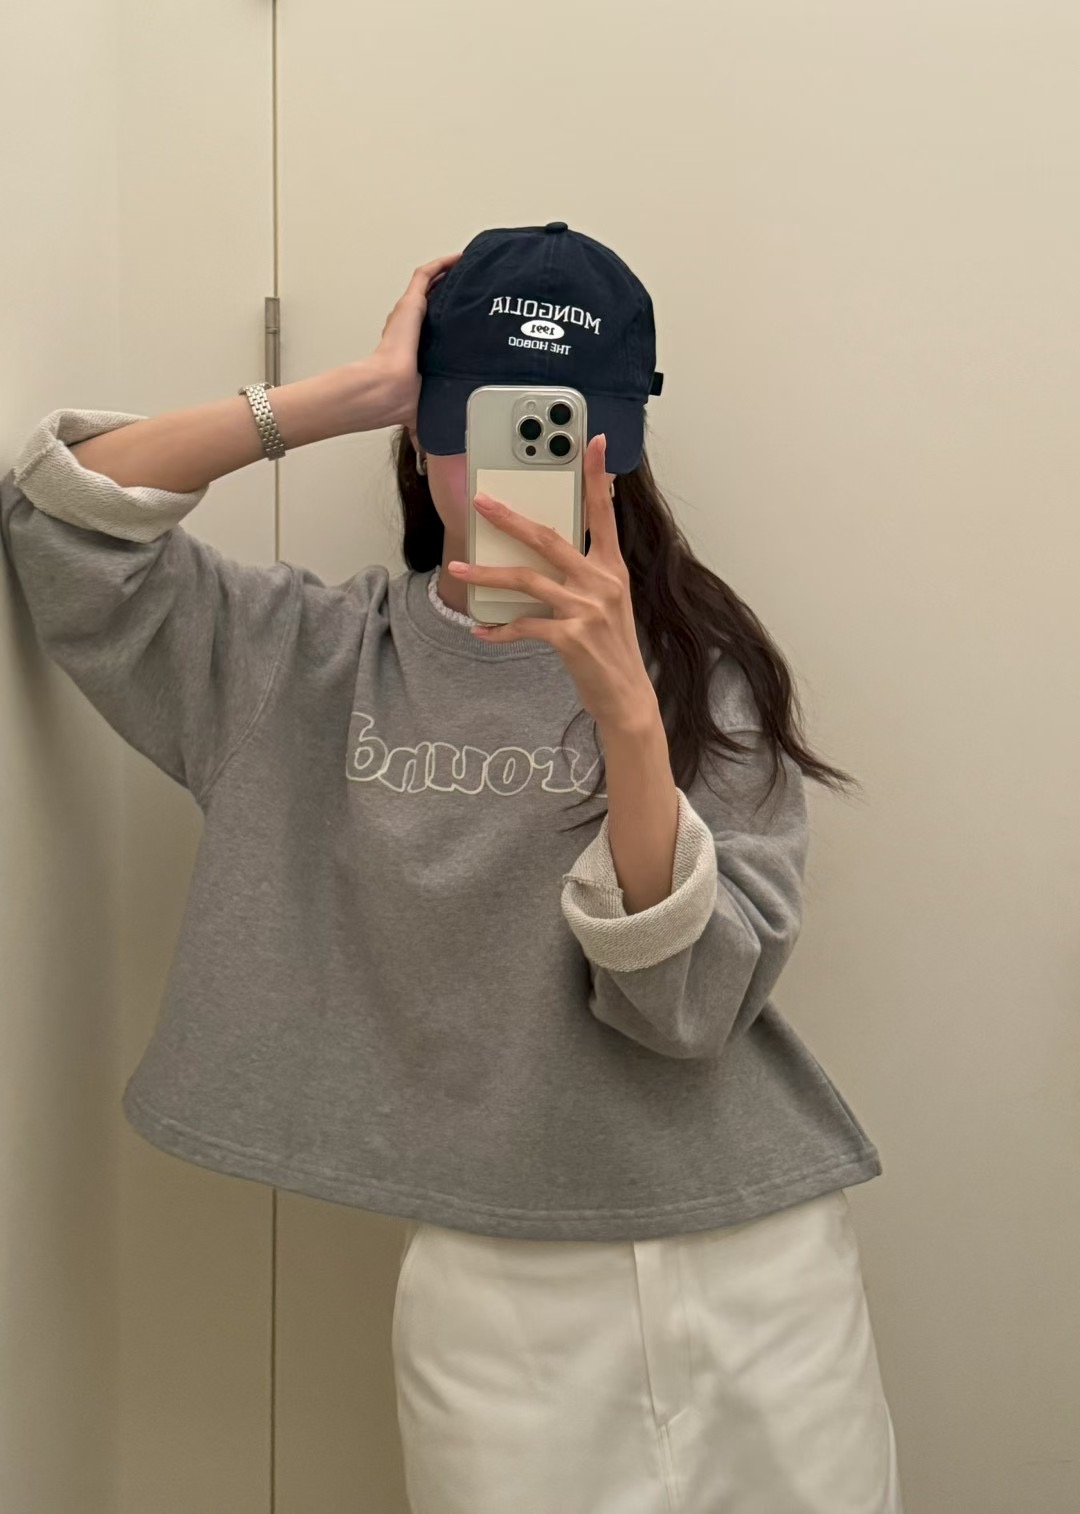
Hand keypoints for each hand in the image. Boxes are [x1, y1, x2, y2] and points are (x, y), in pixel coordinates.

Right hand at [361, 251, 462, 429]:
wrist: (385, 390)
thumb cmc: (398, 400)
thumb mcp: (421, 409)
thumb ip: (423, 426)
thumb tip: (427, 454)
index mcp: (414, 349)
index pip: (435, 326)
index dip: (450, 318)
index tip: (467, 315)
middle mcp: (411, 327)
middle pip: (434, 300)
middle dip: (453, 290)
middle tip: (476, 284)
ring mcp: (409, 314)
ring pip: (431, 284)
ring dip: (449, 273)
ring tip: (471, 265)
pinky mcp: (410, 304)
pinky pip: (427, 275)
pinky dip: (443, 264)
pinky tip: (461, 257)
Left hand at [446, 433, 658, 729]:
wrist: (627, 696)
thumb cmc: (611, 648)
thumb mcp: (609, 603)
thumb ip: (585, 573)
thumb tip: (549, 551)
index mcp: (612, 569)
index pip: (603, 513)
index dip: (598, 476)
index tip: (593, 443)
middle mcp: (602, 583)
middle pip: (548, 539)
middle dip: (510, 519)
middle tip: (482, 502)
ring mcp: (587, 610)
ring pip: (526, 580)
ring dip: (487, 575)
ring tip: (459, 569)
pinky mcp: (571, 638)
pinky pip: (524, 625)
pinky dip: (499, 629)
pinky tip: (482, 631)